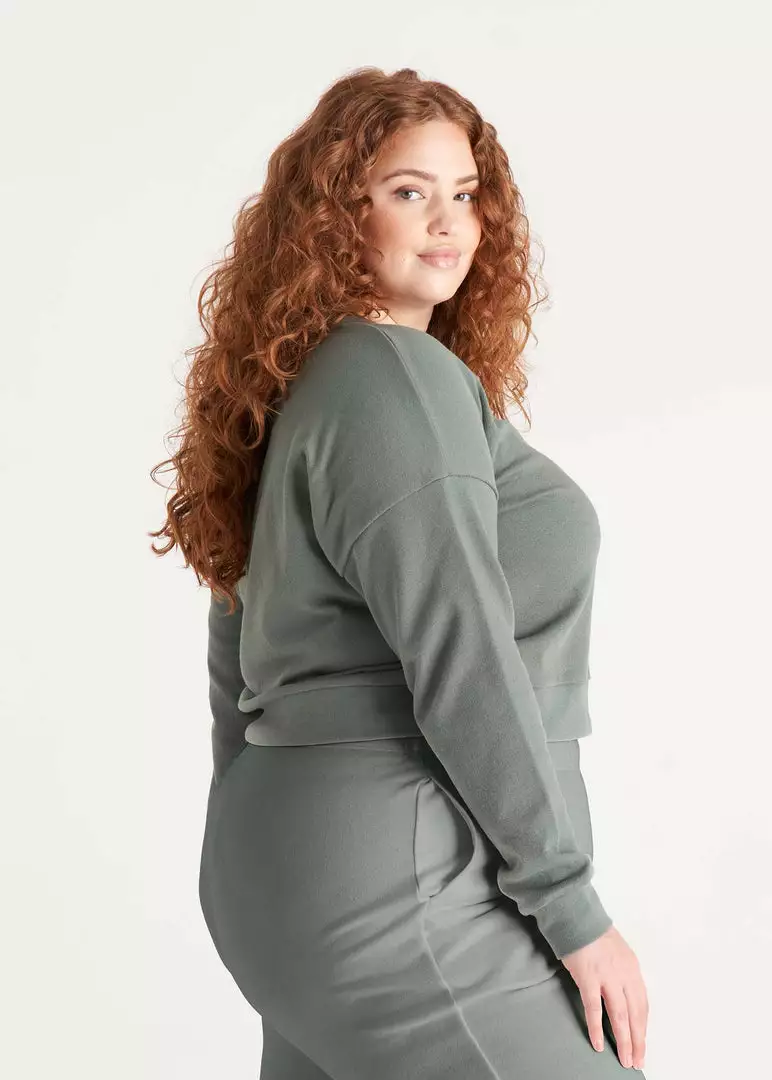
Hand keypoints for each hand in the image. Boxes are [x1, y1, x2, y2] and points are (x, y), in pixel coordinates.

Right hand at [560, 925, 647, 1070]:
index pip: (642, 1005)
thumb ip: (623, 975)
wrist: (576, 917)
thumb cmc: (594, 934)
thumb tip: (625, 998)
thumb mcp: (618, 953)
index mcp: (633, 969)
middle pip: (635, 1014)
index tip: (642, 1044)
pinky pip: (594, 1009)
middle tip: (637, 1061)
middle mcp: (624, 975)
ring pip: (620, 1016)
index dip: (643, 1028)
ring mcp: (607, 977)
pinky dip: (597, 1028)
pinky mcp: (588, 978)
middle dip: (638, 1041)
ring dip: (624, 1040)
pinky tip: (599, 1043)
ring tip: (625, 1059)